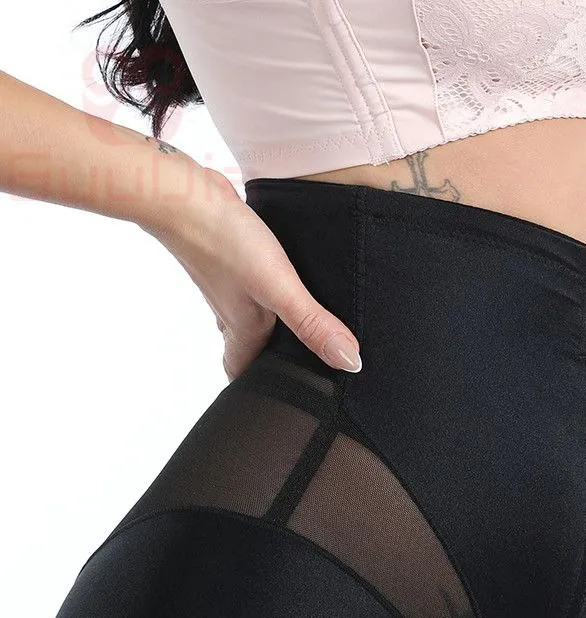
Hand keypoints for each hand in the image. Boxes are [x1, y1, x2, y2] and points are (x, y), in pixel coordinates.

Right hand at [140, 167, 362, 380]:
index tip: (286, 400)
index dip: (261, 391)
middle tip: (308, 366)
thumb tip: (348, 363)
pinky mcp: (230, 260)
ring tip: (307, 330)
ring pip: (251, 318)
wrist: (181, 194)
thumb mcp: (278, 287)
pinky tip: (287, 283)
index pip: (246, 376)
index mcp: (243, 332)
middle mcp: (232, 315)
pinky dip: (269, 294)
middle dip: (272, 360)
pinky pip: (251, 288)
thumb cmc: (224, 242)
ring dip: (273, 327)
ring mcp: (229, 287)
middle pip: (250, 349)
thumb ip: (312, 324)